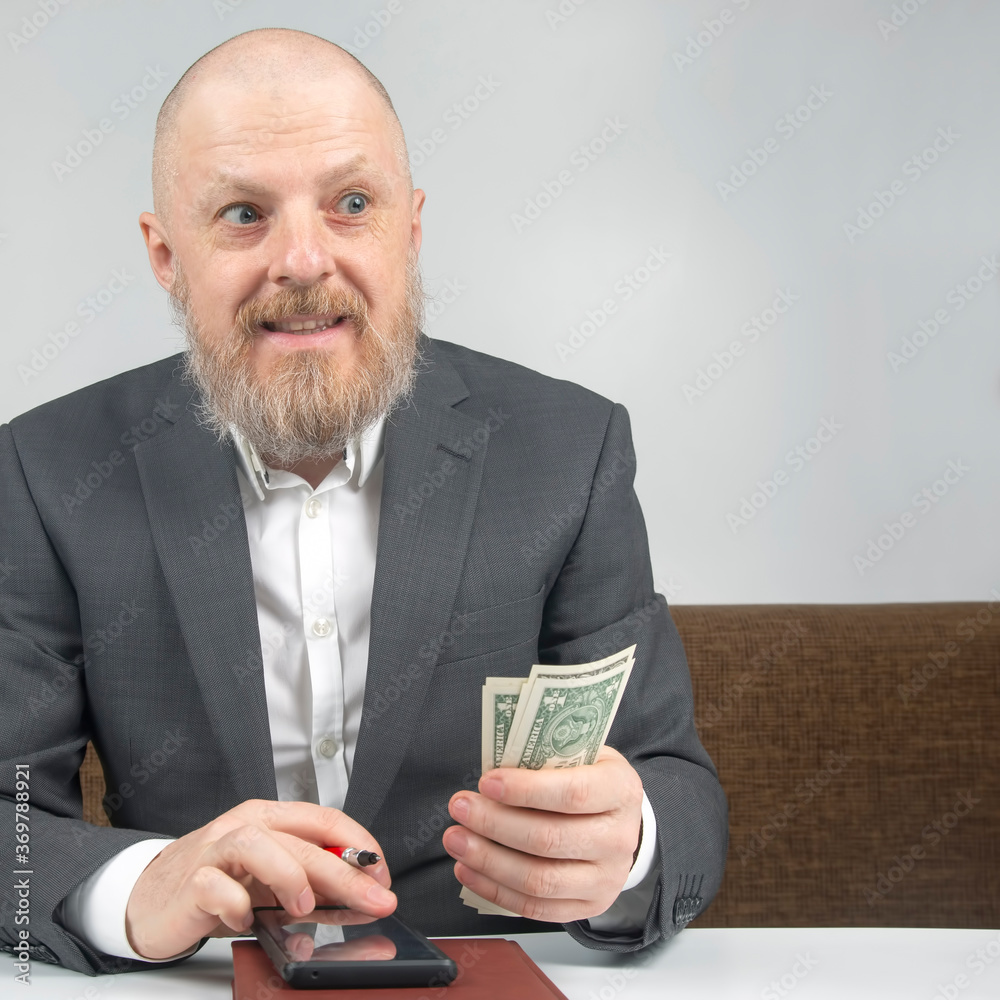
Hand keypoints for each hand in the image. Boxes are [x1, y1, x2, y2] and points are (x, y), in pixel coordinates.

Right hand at [124, 799, 394, 959]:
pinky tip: (246, 921)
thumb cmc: (218, 887)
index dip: (360, 845)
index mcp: (270, 818)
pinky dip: (236, 905)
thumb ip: (313, 890)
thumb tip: (360, 903)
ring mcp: (214, 850)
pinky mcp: (188, 882)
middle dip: (345, 872)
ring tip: (304, 908)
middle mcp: (244, 825)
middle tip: (375, 900)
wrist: (150, 900)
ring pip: (257, 843)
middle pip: (302, 840)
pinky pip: (215, 886)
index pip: (325, 819)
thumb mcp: (272, 885)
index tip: (383, 876)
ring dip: (290, 875)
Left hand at [442, 745, 642, 921]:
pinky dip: (495, 890)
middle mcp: (619, 838)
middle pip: (548, 839)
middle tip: (460, 807)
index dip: (526, 790)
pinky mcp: (587, 906)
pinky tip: (468, 869)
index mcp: (621, 790)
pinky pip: (535, 907)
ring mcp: (605, 878)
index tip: (487, 782)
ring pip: (538, 879)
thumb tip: (495, 767)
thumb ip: (546, 758)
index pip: (573, 794)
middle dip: (494, 824)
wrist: (620, 822)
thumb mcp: (581, 754)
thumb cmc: (591, 780)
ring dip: (488, 861)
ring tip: (456, 839)